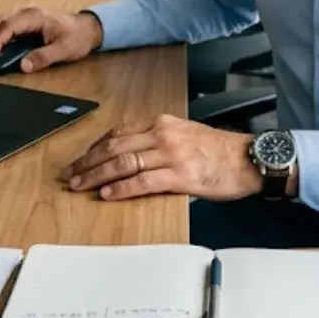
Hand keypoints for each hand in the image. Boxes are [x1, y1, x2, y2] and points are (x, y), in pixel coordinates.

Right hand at [0, 7, 102, 72]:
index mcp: (35, 17)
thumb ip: (44, 57)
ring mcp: (24, 19)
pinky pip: (3, 30)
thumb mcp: (64, 49)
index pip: (9, 27)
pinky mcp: (24, 26)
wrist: (87, 29)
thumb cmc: (77, 37)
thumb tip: (24, 66)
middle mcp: (26, 15)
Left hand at [65, 114, 261, 200]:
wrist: (248, 159)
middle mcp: (162, 134)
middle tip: (70, 174)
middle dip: (88, 161)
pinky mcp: (180, 174)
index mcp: (162, 123)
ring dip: (97, 175)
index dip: (95, 147)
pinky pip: (143, 181)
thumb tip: (133, 157)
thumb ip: (159, 142)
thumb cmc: (219, 151)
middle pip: (114, 146)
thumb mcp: (184, 135)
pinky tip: (107, 194)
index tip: (81, 158)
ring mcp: (171, 154)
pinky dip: (122, 187)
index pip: (119, 133)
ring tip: (80, 185)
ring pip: (123, 162)